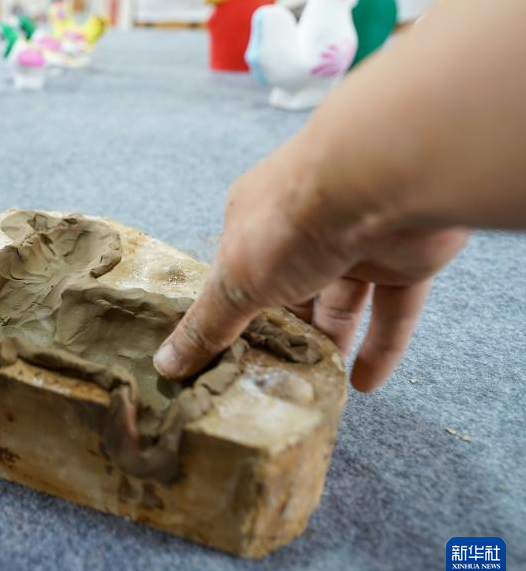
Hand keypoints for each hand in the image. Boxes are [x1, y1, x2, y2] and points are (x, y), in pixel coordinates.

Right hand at [153, 136, 467, 391]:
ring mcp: (355, 241)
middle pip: (290, 291)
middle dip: (283, 335)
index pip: (236, 273)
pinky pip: (391, 311)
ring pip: (341, 302)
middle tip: (272, 382)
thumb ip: (207, 325)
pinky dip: (381, 347)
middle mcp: (303, 227)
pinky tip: (364, 385)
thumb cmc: (292, 220)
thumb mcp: (235, 281)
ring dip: (330, 344)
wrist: (384, 181)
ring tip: (316, 388)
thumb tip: (166, 364)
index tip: (224, 359)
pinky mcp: (404, 259)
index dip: (230, 315)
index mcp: (253, 220)